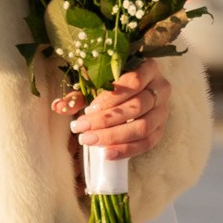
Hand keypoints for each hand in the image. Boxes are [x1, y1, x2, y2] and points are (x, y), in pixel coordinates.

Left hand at [51, 60, 170, 162]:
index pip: (134, 82)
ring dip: (114, 136)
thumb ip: (79, 95)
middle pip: (137, 106)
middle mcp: (161, 88)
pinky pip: (147, 143)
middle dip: (107, 120)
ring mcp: (163, 110)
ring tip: (90, 141)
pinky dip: (126, 150)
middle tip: (82, 128)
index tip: (89, 108)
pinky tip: (107, 154)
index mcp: (148, 67)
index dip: (111, 97)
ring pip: (143, 127)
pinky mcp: (161, 129)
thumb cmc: (112, 83)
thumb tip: (58, 107)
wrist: (132, 92)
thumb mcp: (96, 83)